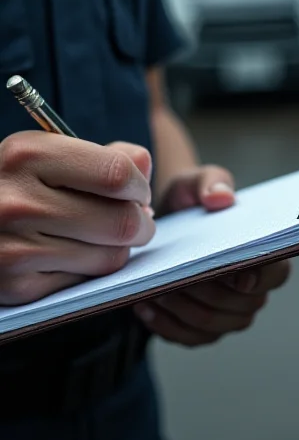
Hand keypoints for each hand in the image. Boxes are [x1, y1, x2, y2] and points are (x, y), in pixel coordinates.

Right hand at [0, 134, 155, 305]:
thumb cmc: (17, 182)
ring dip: (121, 248)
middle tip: (140, 220)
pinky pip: (84, 281)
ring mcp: (14, 248)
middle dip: (142, 222)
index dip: (139, 185)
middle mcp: (18, 202)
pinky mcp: (16, 286)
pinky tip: (77, 253)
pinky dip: (91, 268)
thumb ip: (105, 157)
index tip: (139, 191)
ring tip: (109, 235)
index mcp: (28, 155)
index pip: (116, 174)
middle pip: (120, 221)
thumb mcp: (49, 153)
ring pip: (109, 256)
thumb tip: (144, 167)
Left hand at [134, 164, 289, 345]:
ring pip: (211, 324)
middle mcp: (253, 290)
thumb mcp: (195, 182)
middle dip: (207, 292)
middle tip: (175, 277)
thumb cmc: (189, 202)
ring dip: (182, 309)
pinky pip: (189, 338)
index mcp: (264, 252)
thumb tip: (221, 197)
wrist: (166, 223)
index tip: (235, 274)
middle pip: (241, 305)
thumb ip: (211, 181)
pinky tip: (145, 304)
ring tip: (154, 289)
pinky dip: (166, 325)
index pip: (277, 272)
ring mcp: (229, 314)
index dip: (261, 277)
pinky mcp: (202, 330)